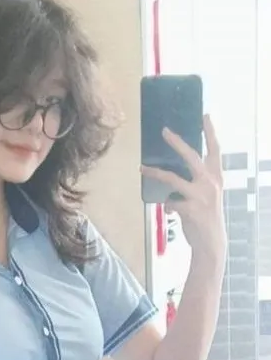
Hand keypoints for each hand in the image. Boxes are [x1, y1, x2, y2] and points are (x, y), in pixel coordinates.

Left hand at [141, 115, 225, 263]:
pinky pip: (171, 202)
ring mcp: (201, 196)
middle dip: (177, 143)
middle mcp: (210, 183)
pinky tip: (170, 210)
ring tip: (142, 168)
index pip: (215, 150)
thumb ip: (196, 182)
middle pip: (192, 157)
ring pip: (173, 179)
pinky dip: (168, 205)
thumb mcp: (207, 195)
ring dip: (156, 173)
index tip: (204, 116)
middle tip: (164, 130)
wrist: (210, 242)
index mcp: (216, 177)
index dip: (210, 133)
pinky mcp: (190, 210)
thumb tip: (173, 171)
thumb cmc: (205, 216)